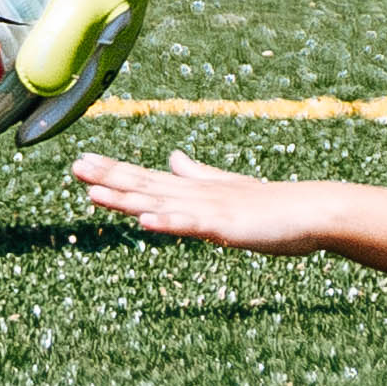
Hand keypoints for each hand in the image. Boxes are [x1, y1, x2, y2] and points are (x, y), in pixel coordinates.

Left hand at [14, 0, 153, 145]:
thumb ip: (64, 38)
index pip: (83, 91)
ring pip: (49, 37)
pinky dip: (12, 13)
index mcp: (116, 38)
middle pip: (66, 70)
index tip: (18, 141)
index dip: (53, 120)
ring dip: (21, 56)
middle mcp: (104, 21)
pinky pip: (35, 1)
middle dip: (36, 97)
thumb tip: (35, 88)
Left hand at [71, 147, 326, 253]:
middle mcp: (196, 195)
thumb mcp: (228, 189)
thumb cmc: (273, 205)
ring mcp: (210, 209)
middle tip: (74, 166)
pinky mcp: (226, 226)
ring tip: (94, 193)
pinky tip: (144, 222)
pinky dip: (167, 223)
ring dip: (127, 198)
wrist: (312, 210)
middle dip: (108, 178)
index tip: (82, 161)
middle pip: (145, 185)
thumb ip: (198, 175)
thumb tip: (173, 159)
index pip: (146, 178)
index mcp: (194, 190)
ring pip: (160, 203)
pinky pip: (192, 226)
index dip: (113, 171)